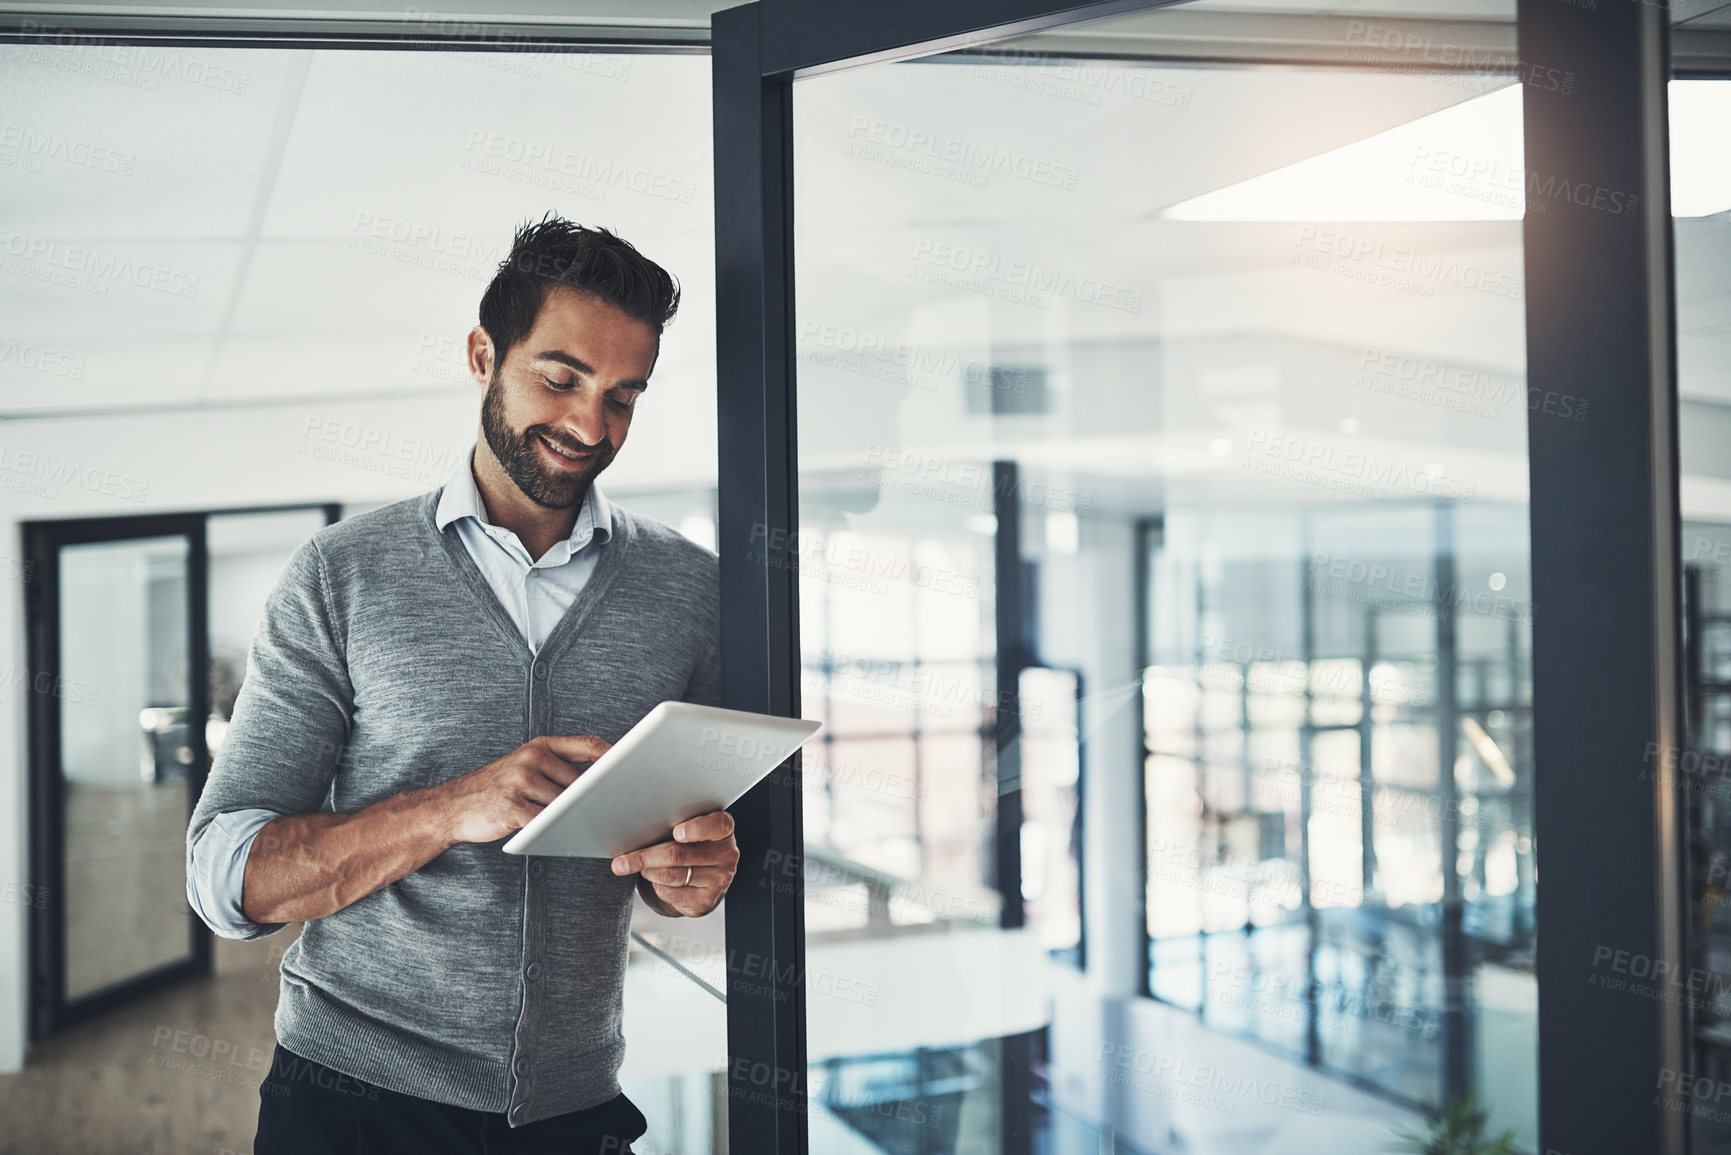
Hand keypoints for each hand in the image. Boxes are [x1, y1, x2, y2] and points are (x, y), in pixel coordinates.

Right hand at [429, 735, 609, 844]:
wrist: (452, 806)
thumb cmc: (496, 788)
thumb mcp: (524, 765)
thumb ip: (557, 768)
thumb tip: (599, 782)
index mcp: (540, 745)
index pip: (587, 745)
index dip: (614, 757)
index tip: (633, 769)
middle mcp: (532, 758)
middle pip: (581, 780)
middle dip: (597, 797)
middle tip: (618, 809)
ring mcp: (521, 781)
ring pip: (565, 803)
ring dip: (578, 817)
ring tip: (593, 826)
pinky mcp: (512, 807)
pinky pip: (545, 821)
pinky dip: (557, 829)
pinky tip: (565, 836)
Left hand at [611, 810, 737, 917]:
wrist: (703, 876)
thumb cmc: (690, 844)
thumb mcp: (689, 828)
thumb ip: (674, 824)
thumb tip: (636, 829)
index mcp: (724, 831)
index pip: (717, 825)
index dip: (696, 829)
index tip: (676, 832)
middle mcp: (727, 855)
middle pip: (680, 854)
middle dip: (645, 857)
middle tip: (621, 861)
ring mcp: (719, 881)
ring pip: (671, 875)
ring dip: (647, 872)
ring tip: (637, 866)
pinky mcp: (706, 902)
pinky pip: (670, 893)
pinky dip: (655, 886)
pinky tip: (656, 880)